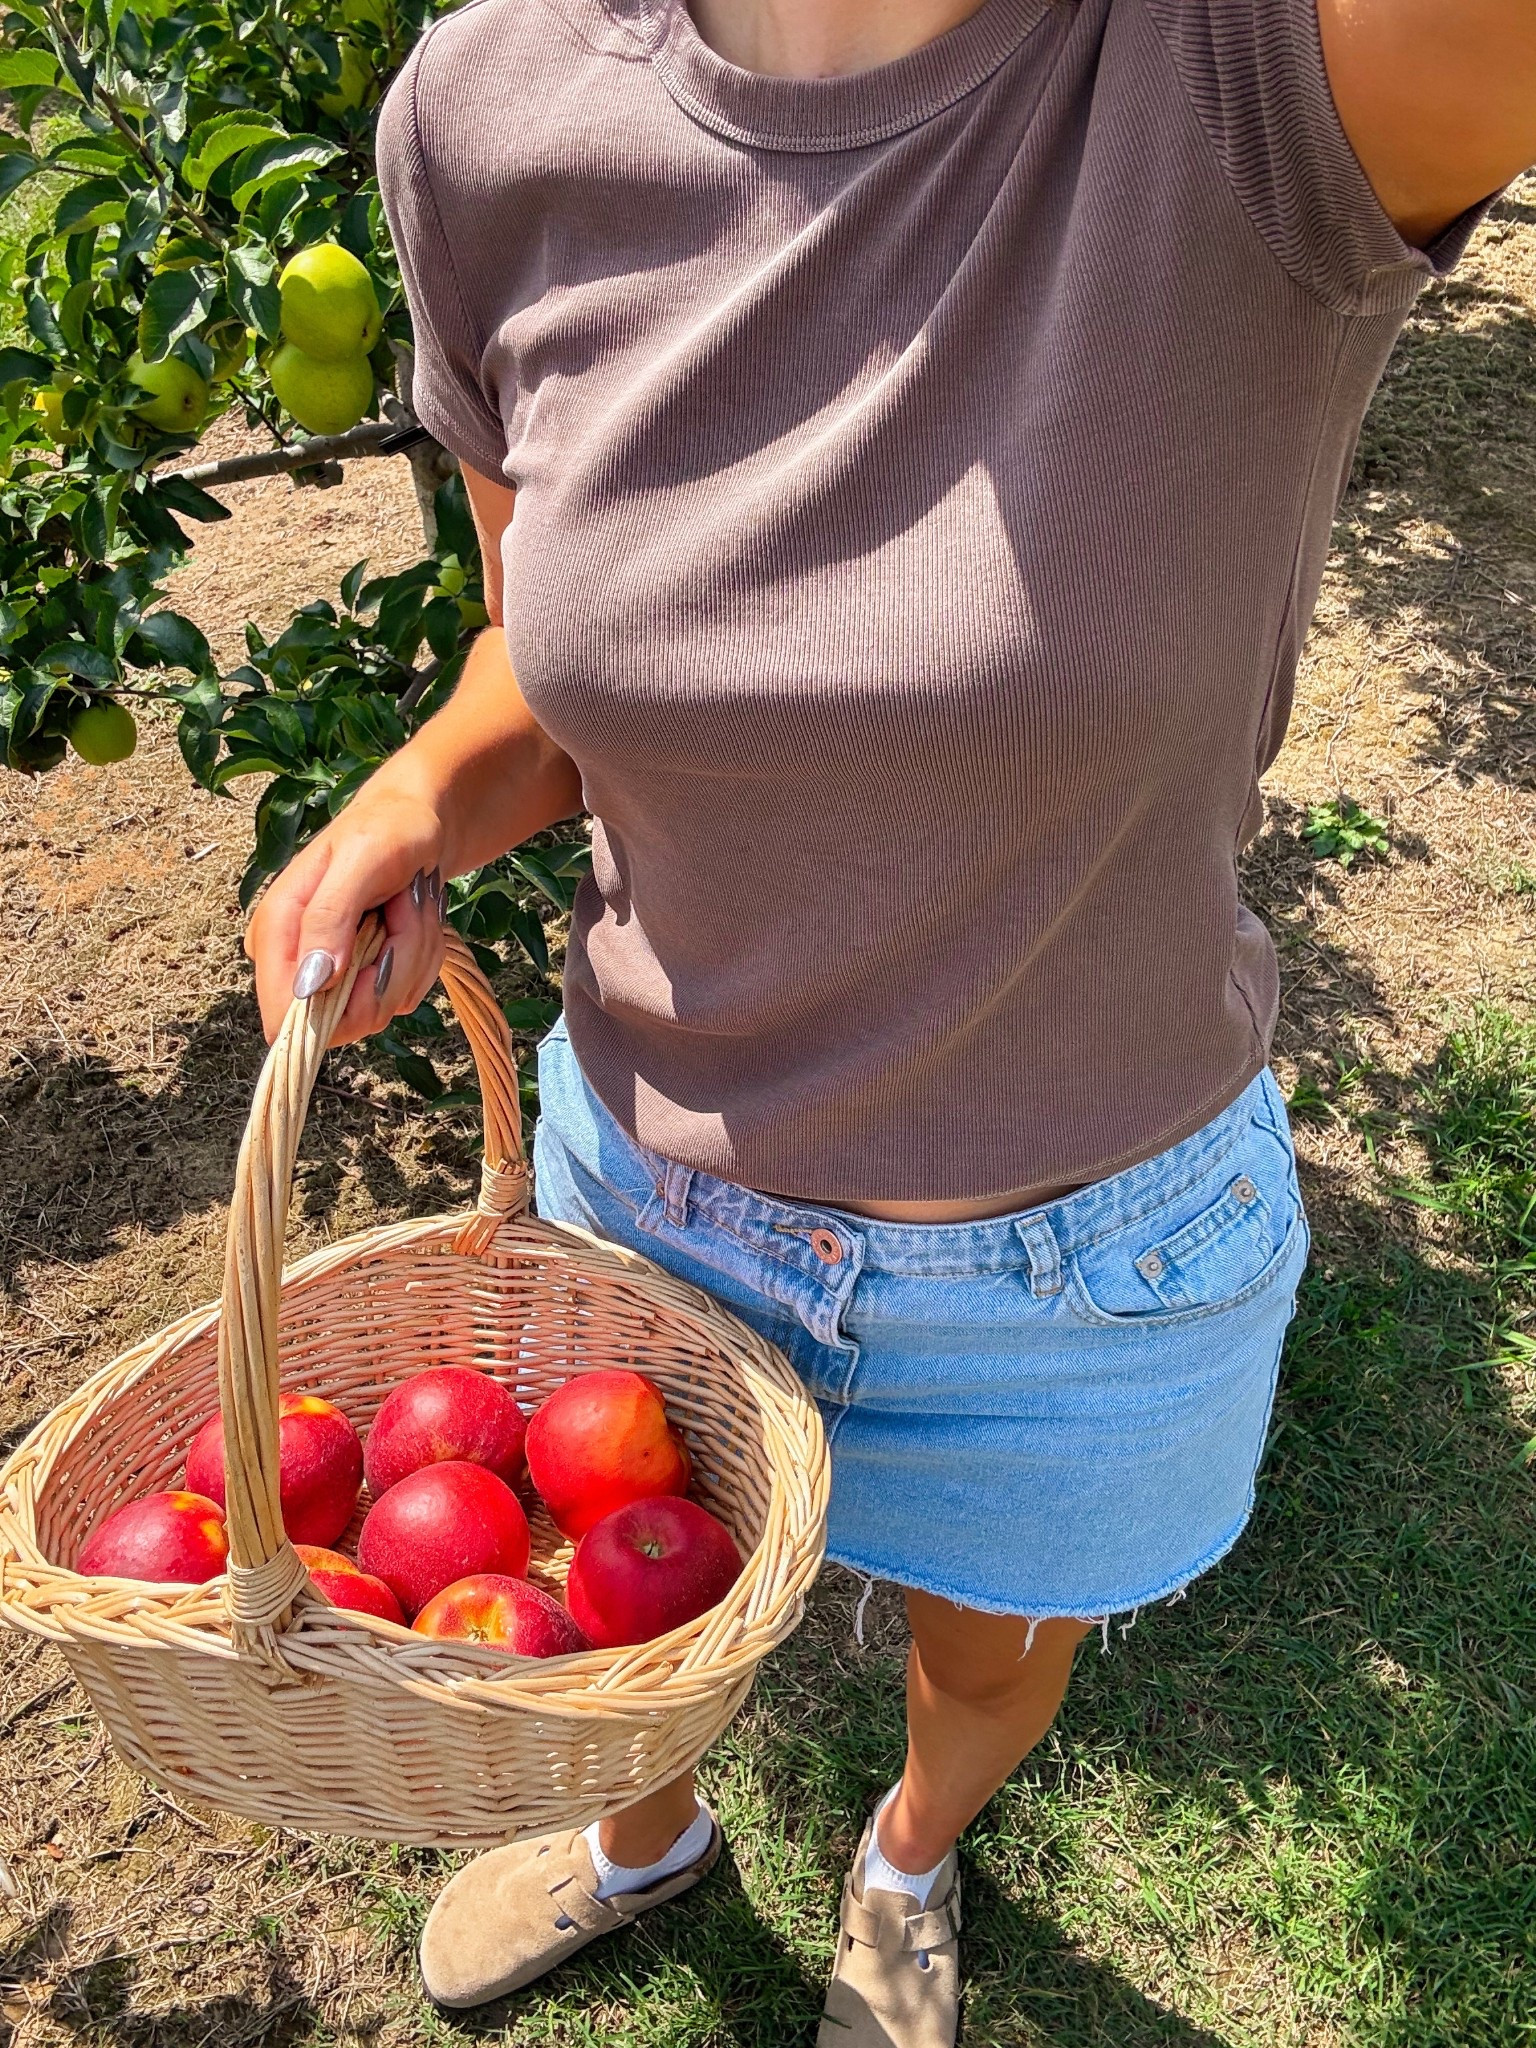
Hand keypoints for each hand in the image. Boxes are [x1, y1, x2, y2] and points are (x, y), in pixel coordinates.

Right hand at [244, 784, 449, 1043]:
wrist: (419, 822)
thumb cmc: (387, 829)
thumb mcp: (359, 861)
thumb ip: (328, 918)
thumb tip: (309, 983)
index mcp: (276, 931)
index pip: (284, 1016)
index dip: (336, 1008)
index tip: (373, 963)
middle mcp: (298, 961)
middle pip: (348, 1019)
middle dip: (391, 967)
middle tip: (398, 911)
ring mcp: (335, 974)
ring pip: (384, 1006)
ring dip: (413, 953)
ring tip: (405, 904)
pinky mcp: (366, 978)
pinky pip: (404, 994)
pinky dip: (423, 956)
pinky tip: (411, 917)